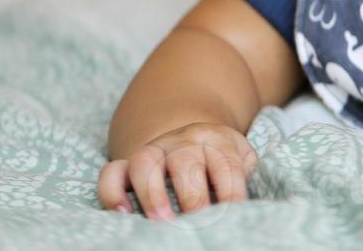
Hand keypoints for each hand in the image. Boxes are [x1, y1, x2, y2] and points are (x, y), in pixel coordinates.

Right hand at [98, 122, 256, 219]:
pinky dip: (112, 191)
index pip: (226, 164)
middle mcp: (183, 141)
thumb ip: (244, 177)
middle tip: (197, 223)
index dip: (232, 193)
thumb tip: (251, 209)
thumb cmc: (221, 161)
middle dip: (193, 195)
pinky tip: (122, 213)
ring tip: (160, 222)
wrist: (192, 138)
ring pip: (145, 162)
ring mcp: (153, 150)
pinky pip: (111, 171)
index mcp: (216, 140)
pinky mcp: (127, 163)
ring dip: (152, 193)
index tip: (233, 216)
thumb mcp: (241, 160)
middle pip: (186, 160)